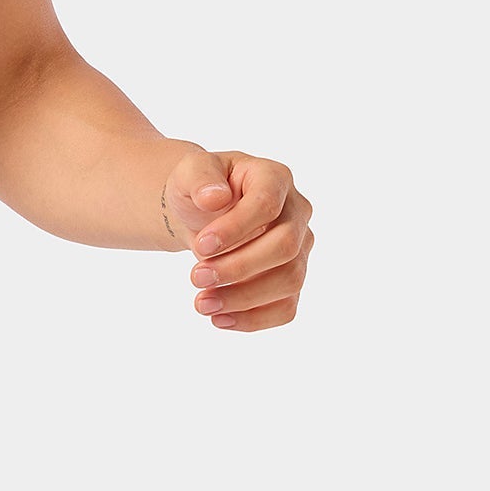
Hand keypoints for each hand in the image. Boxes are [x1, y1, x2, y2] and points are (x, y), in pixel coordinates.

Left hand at [161, 148, 313, 332]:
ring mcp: (299, 248)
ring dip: (244, 298)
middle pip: (285, 246)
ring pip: (290, 280)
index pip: (267, 204)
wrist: (200, 214)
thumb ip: (199, 177)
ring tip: (202, 303)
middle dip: (239, 267)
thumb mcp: (189, 171)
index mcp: (274, 178)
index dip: (236, 228)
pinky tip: (220, 319)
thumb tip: (215, 198)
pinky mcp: (291, 278)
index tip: (200, 246)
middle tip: (195, 278)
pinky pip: (286, 306)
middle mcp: (296, 213)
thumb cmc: (198, 189)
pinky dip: (254, 319)